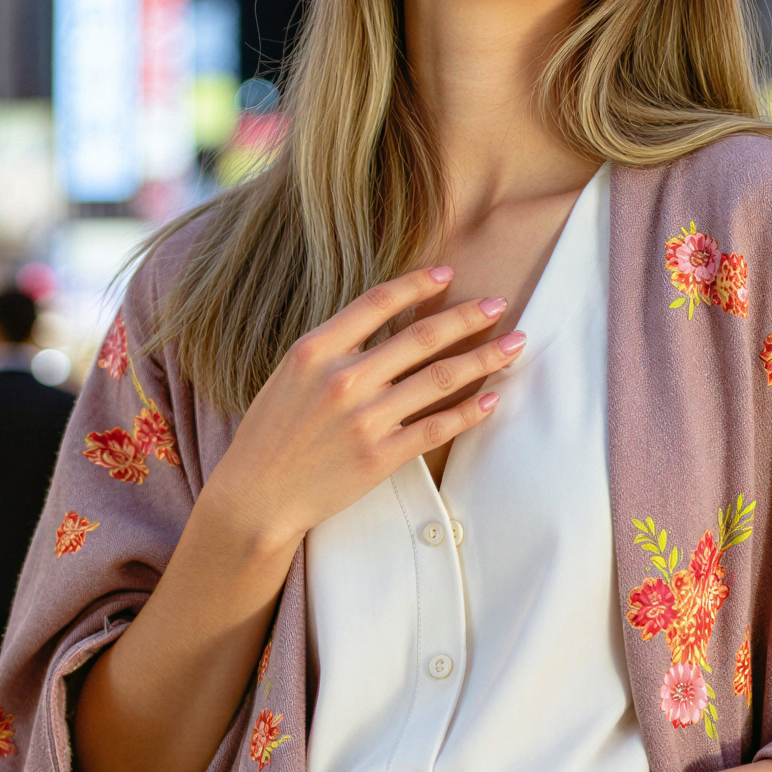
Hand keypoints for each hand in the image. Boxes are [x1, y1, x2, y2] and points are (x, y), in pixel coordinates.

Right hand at [194, 266, 522, 554]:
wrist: (256, 497)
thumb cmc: (272, 432)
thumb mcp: (290, 374)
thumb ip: (335, 345)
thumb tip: (389, 318)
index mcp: (315, 350)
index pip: (378, 302)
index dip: (417, 284)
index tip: (448, 273)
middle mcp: (343, 380)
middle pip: (422, 337)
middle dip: (468, 317)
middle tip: (499, 303)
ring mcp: (365, 419)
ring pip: (441, 378)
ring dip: (485, 358)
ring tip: (514, 344)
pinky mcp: (381, 457)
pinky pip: (438, 426)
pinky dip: (469, 411)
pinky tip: (492, 399)